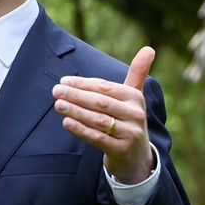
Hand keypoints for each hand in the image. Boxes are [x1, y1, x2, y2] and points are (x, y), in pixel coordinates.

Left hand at [52, 46, 155, 183]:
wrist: (137, 156)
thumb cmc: (129, 119)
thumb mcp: (134, 97)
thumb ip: (138, 72)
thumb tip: (149, 48)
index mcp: (135, 97)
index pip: (105, 87)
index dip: (83, 84)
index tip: (64, 80)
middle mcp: (135, 114)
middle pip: (100, 102)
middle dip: (76, 95)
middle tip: (56, 90)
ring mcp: (129, 133)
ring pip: (98, 120)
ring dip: (76, 111)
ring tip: (58, 104)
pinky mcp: (121, 150)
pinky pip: (98, 138)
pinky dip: (81, 130)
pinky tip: (66, 122)